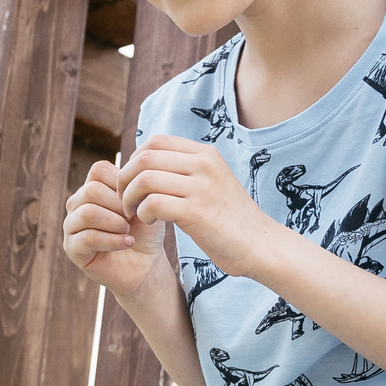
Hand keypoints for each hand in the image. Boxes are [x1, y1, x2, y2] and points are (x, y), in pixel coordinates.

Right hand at [63, 158, 165, 295]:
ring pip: (88, 213)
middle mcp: (77, 203)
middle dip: (118, 206)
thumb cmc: (145, 231)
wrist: (146, 264)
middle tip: (132, 219)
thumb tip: (123, 181)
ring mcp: (71, 225)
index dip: (121, 184)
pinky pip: (87, 237)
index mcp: (93, 186)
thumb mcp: (146, 203)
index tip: (136, 201)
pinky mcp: (71, 248)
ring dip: (115, 223)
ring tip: (128, 232)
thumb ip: (133, 186)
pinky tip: (126, 243)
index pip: (98, 170)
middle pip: (91, 190)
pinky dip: (112, 240)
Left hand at [119, 134, 282, 276]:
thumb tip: (147, 162)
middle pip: (145, 158)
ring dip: (130, 198)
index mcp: (205, 153)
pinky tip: (149, 221)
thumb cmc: (228, 218)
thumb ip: (185, 169)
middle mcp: (204, 164)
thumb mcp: (211, 182)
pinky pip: (153, 203)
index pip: (155, 141)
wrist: (259, 244)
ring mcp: (202, 187)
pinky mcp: (197, 212)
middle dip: (125, 179)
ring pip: (145, 179)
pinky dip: (142, 213)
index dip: (134, 160)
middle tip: (126, 200)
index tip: (133, 182)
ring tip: (134, 212)